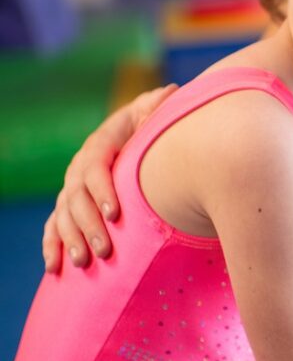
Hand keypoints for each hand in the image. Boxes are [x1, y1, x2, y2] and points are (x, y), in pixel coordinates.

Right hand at [43, 84, 176, 271]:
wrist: (137, 138)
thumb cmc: (150, 127)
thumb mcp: (154, 112)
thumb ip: (159, 106)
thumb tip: (172, 92)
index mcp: (99, 145)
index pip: (95, 167)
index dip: (102, 190)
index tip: (115, 213)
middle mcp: (80, 168)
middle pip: (76, 198)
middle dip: (89, 225)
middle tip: (105, 250)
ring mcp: (72, 190)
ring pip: (64, 216)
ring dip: (71, 239)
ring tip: (84, 262)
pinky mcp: (69, 208)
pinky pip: (53, 227)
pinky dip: (52, 247)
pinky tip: (56, 268)